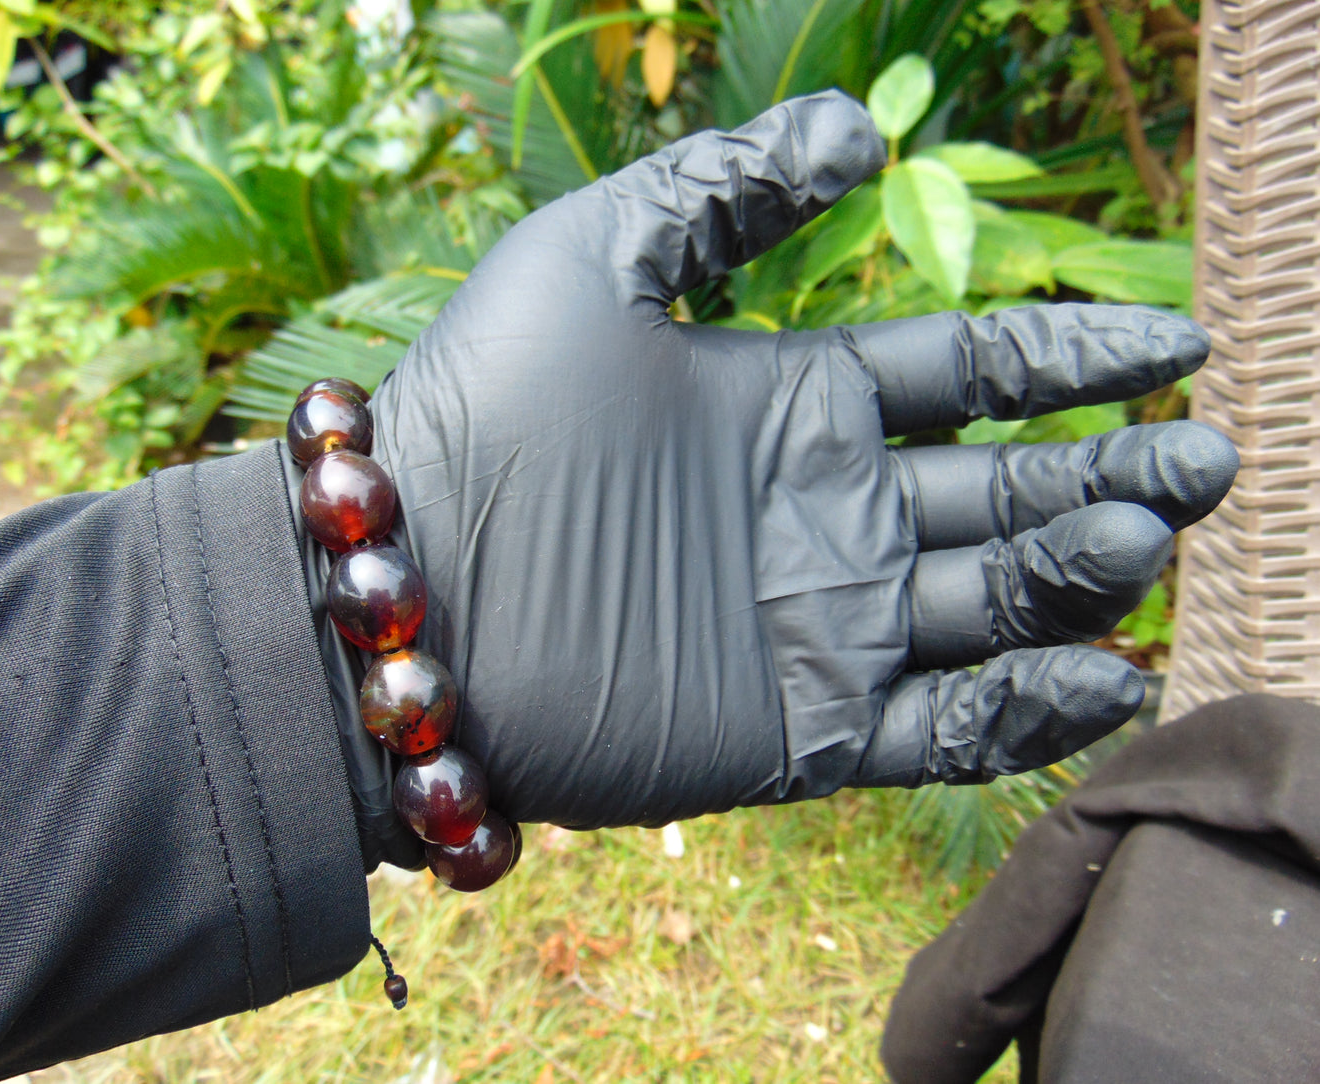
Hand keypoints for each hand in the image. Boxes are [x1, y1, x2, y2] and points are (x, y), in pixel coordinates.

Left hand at [369, 91, 1235, 832]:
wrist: (405, 586)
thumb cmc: (484, 411)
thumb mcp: (593, 257)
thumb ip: (722, 189)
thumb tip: (862, 134)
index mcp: (793, 404)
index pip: (969, 377)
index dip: (1076, 357)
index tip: (1176, 341)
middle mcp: (822, 515)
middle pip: (1007, 491)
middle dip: (1113, 475)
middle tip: (1207, 460)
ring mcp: (817, 625)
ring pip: (993, 607)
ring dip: (1079, 580)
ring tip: (1147, 544)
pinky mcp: (799, 731)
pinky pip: (942, 726)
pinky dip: (1026, 711)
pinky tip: (1102, 678)